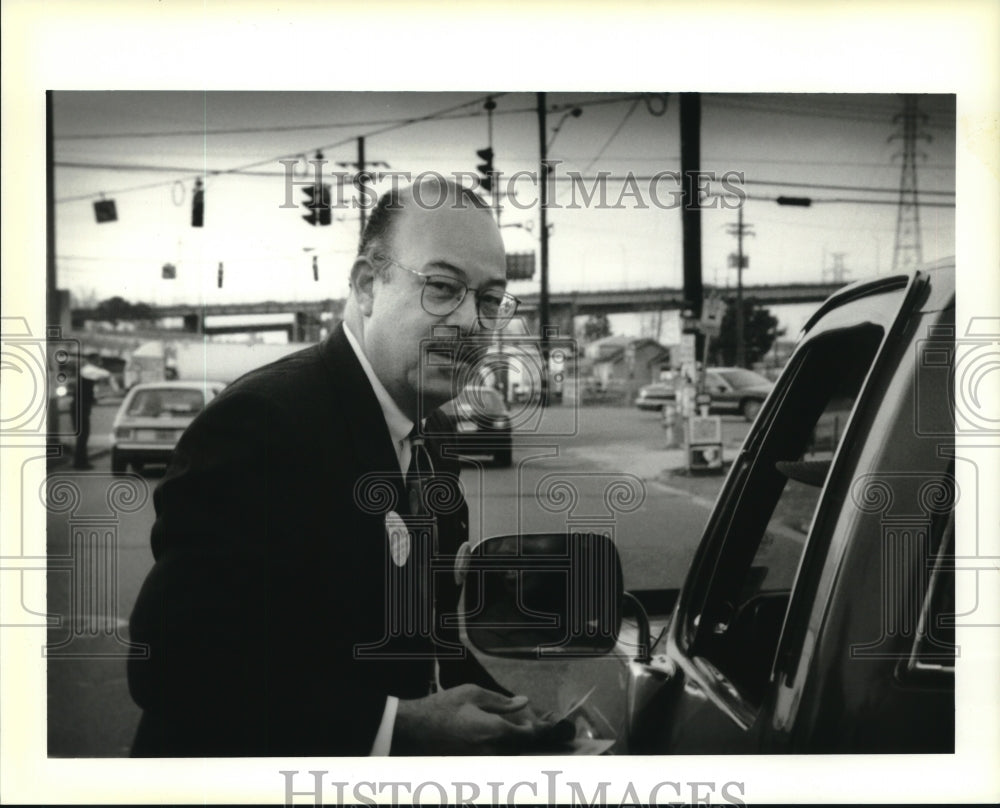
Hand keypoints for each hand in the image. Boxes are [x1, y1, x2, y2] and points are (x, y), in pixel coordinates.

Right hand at [391, 684, 552, 754]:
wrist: (414, 730)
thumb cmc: (442, 708)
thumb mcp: (472, 694)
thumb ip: (501, 701)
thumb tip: (523, 702)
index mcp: (496, 731)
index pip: (531, 735)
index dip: (547, 730)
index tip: (558, 724)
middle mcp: (493, 752)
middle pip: (525, 750)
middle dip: (537, 739)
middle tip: (547, 726)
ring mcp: (483, 762)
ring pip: (512, 756)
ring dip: (522, 745)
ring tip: (529, 731)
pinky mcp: (473, 766)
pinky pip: (498, 760)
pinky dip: (507, 750)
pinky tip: (506, 739)